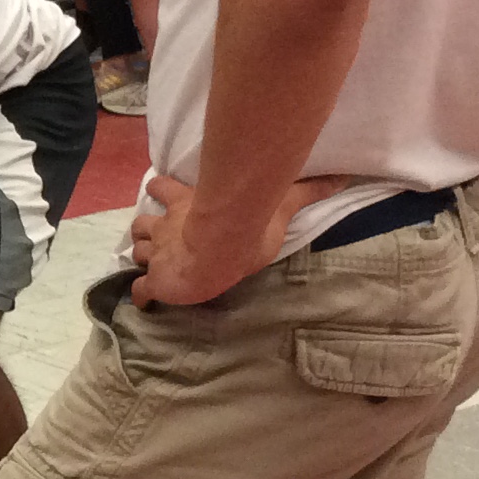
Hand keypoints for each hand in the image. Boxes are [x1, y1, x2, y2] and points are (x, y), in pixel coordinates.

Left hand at [129, 172, 346, 307]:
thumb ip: (306, 191)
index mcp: (187, 205)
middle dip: (145, 229)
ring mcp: (159, 254)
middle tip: (153, 236)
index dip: (161, 190)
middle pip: (143, 223)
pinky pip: (140, 289)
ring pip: (137, 250)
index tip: (161, 190)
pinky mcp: (156, 281)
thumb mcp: (279, 203)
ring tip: (148, 263)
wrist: (218, 252)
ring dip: (141, 255)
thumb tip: (341, 177)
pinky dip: (140, 295)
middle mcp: (168, 227)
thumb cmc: (246, 226)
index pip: (163, 188)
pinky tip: (143, 301)